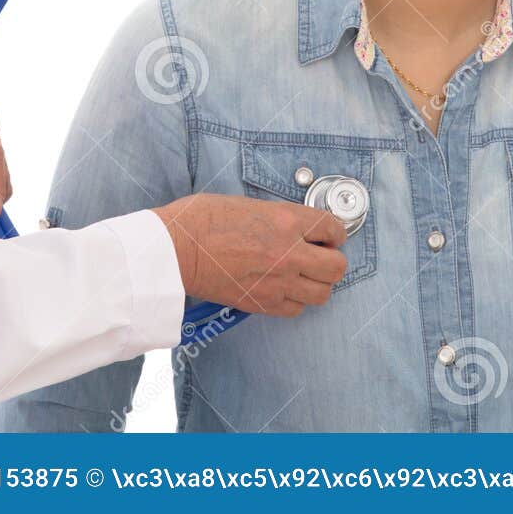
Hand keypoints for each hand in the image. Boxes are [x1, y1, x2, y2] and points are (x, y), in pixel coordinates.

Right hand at [151, 194, 347, 316]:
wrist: (175, 250)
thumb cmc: (202, 219)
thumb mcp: (249, 204)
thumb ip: (279, 217)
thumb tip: (296, 226)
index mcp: (286, 220)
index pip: (333, 228)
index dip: (334, 232)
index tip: (328, 236)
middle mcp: (289, 252)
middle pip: (337, 267)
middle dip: (332, 260)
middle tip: (319, 256)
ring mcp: (278, 282)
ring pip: (322, 293)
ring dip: (317, 283)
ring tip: (302, 275)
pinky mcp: (262, 303)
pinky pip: (296, 309)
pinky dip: (295, 301)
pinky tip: (283, 289)